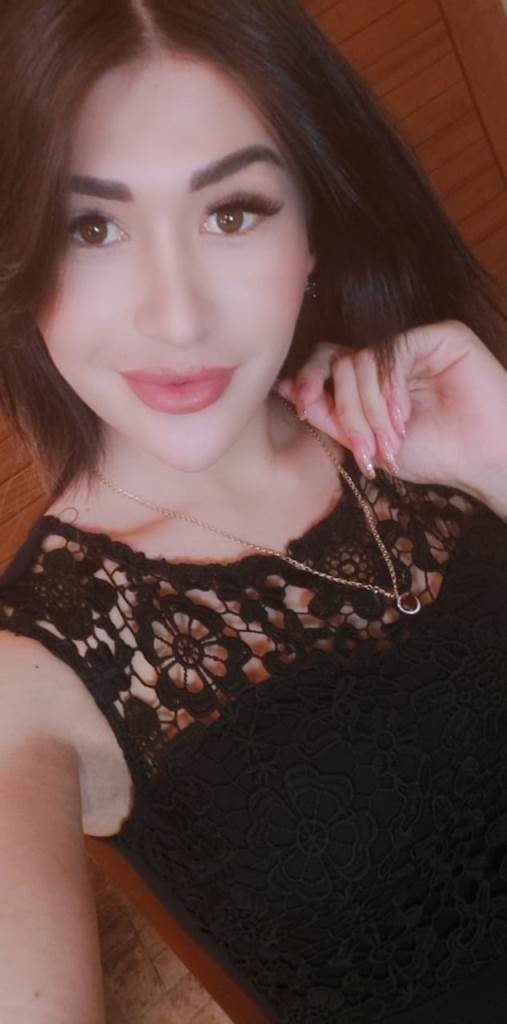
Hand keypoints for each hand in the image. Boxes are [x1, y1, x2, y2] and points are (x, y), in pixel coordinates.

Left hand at [274, 320, 506, 498]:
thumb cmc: (435, 456)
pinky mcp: (440, 335)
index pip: (326, 361)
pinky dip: (391, 387)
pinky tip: (404, 416)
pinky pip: (394, 349)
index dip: (308, 380)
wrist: (485, 462)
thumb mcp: (369, 443)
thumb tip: (284, 389)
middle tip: (363, 444)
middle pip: (339, 359)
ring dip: (370, 407)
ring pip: (363, 358)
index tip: (303, 405)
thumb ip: (330, 416)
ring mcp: (414, 343)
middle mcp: (391, 355)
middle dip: (344, 407)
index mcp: (372, 377)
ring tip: (391, 439)